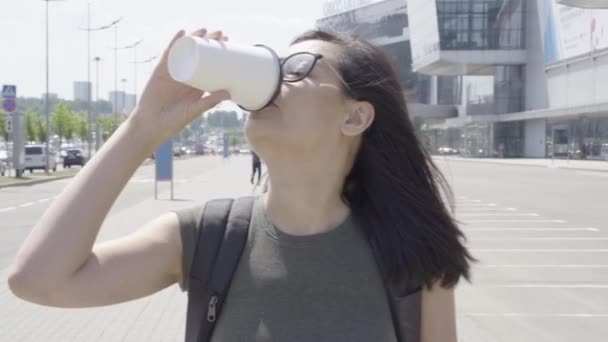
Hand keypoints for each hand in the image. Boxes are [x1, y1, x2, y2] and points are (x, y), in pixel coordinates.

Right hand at [131, 28, 230, 143]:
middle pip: (198, 53)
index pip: (209, 64)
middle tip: (220, 34)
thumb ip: (209, 102)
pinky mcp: (161, 71)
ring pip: (184, 51)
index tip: (228, 43)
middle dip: (208, 42)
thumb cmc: (174, 121)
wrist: (152, 125)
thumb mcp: (194, 110)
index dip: (217, 53)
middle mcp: (186, 74)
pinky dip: (174, 43)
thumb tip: (228, 93)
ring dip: (193, 38)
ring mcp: (173, 71)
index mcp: (196, 84)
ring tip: (204, 30)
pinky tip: (182, 33)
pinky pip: (168, 54)